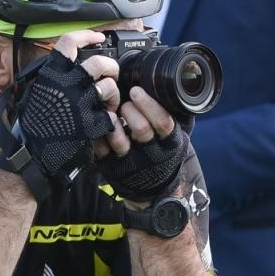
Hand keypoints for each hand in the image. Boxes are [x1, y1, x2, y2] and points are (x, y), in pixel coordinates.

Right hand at [0, 46, 114, 191]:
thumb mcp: (36, 92)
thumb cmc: (32, 125)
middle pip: (99, 62)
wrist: (31, 154)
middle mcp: (66, 84)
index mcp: (51, 74)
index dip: (87, 35)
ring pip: (110, 86)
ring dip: (113, 94)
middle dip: (111, 67)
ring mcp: (79, 104)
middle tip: (110, 75)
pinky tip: (103, 124)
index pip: (69, 42)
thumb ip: (51, 76)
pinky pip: (110, 115)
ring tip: (109, 102)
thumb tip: (66, 63)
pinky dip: (110, 120)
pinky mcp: (88, 124)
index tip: (99, 37)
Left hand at [96, 86, 189, 201]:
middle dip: (130, 110)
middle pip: (141, 129)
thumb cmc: (162, 150)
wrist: (153, 188)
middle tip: (124, 101)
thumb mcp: (176, 135)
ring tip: (112, 112)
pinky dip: (99, 134)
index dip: (150, 105)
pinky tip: (98, 123)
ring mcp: (131, 162)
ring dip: (114, 122)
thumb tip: (174, 87)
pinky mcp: (112, 167)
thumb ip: (175, 114)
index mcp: (170, 143)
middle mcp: (152, 154)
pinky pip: (101, 149)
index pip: (163, 123)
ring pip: (120, 141)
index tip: (137, 91)